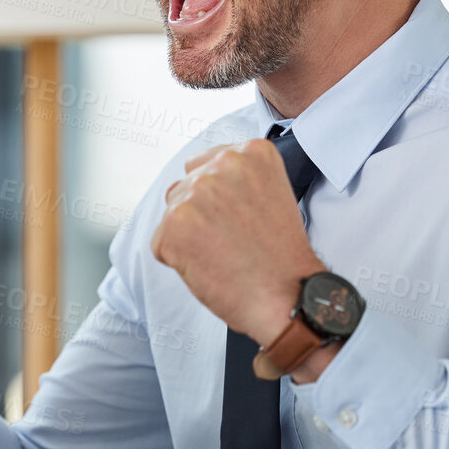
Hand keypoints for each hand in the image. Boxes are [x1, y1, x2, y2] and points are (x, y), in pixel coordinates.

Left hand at [150, 138, 322, 348]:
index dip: (217, 198)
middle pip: (185, 186)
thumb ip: (233, 180)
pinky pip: (161, 243)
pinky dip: (178, 260)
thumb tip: (190, 182)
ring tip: (223, 253)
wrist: (287, 296)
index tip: (235, 216)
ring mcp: (195, 194)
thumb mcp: (271, 194)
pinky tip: (210, 266)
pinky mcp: (174, 225)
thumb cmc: (282, 255)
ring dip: (188, 236)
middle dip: (199, 214)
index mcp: (250, 153)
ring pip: (172, 214)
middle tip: (231, 239)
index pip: (206, 164)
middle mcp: (221, 165)